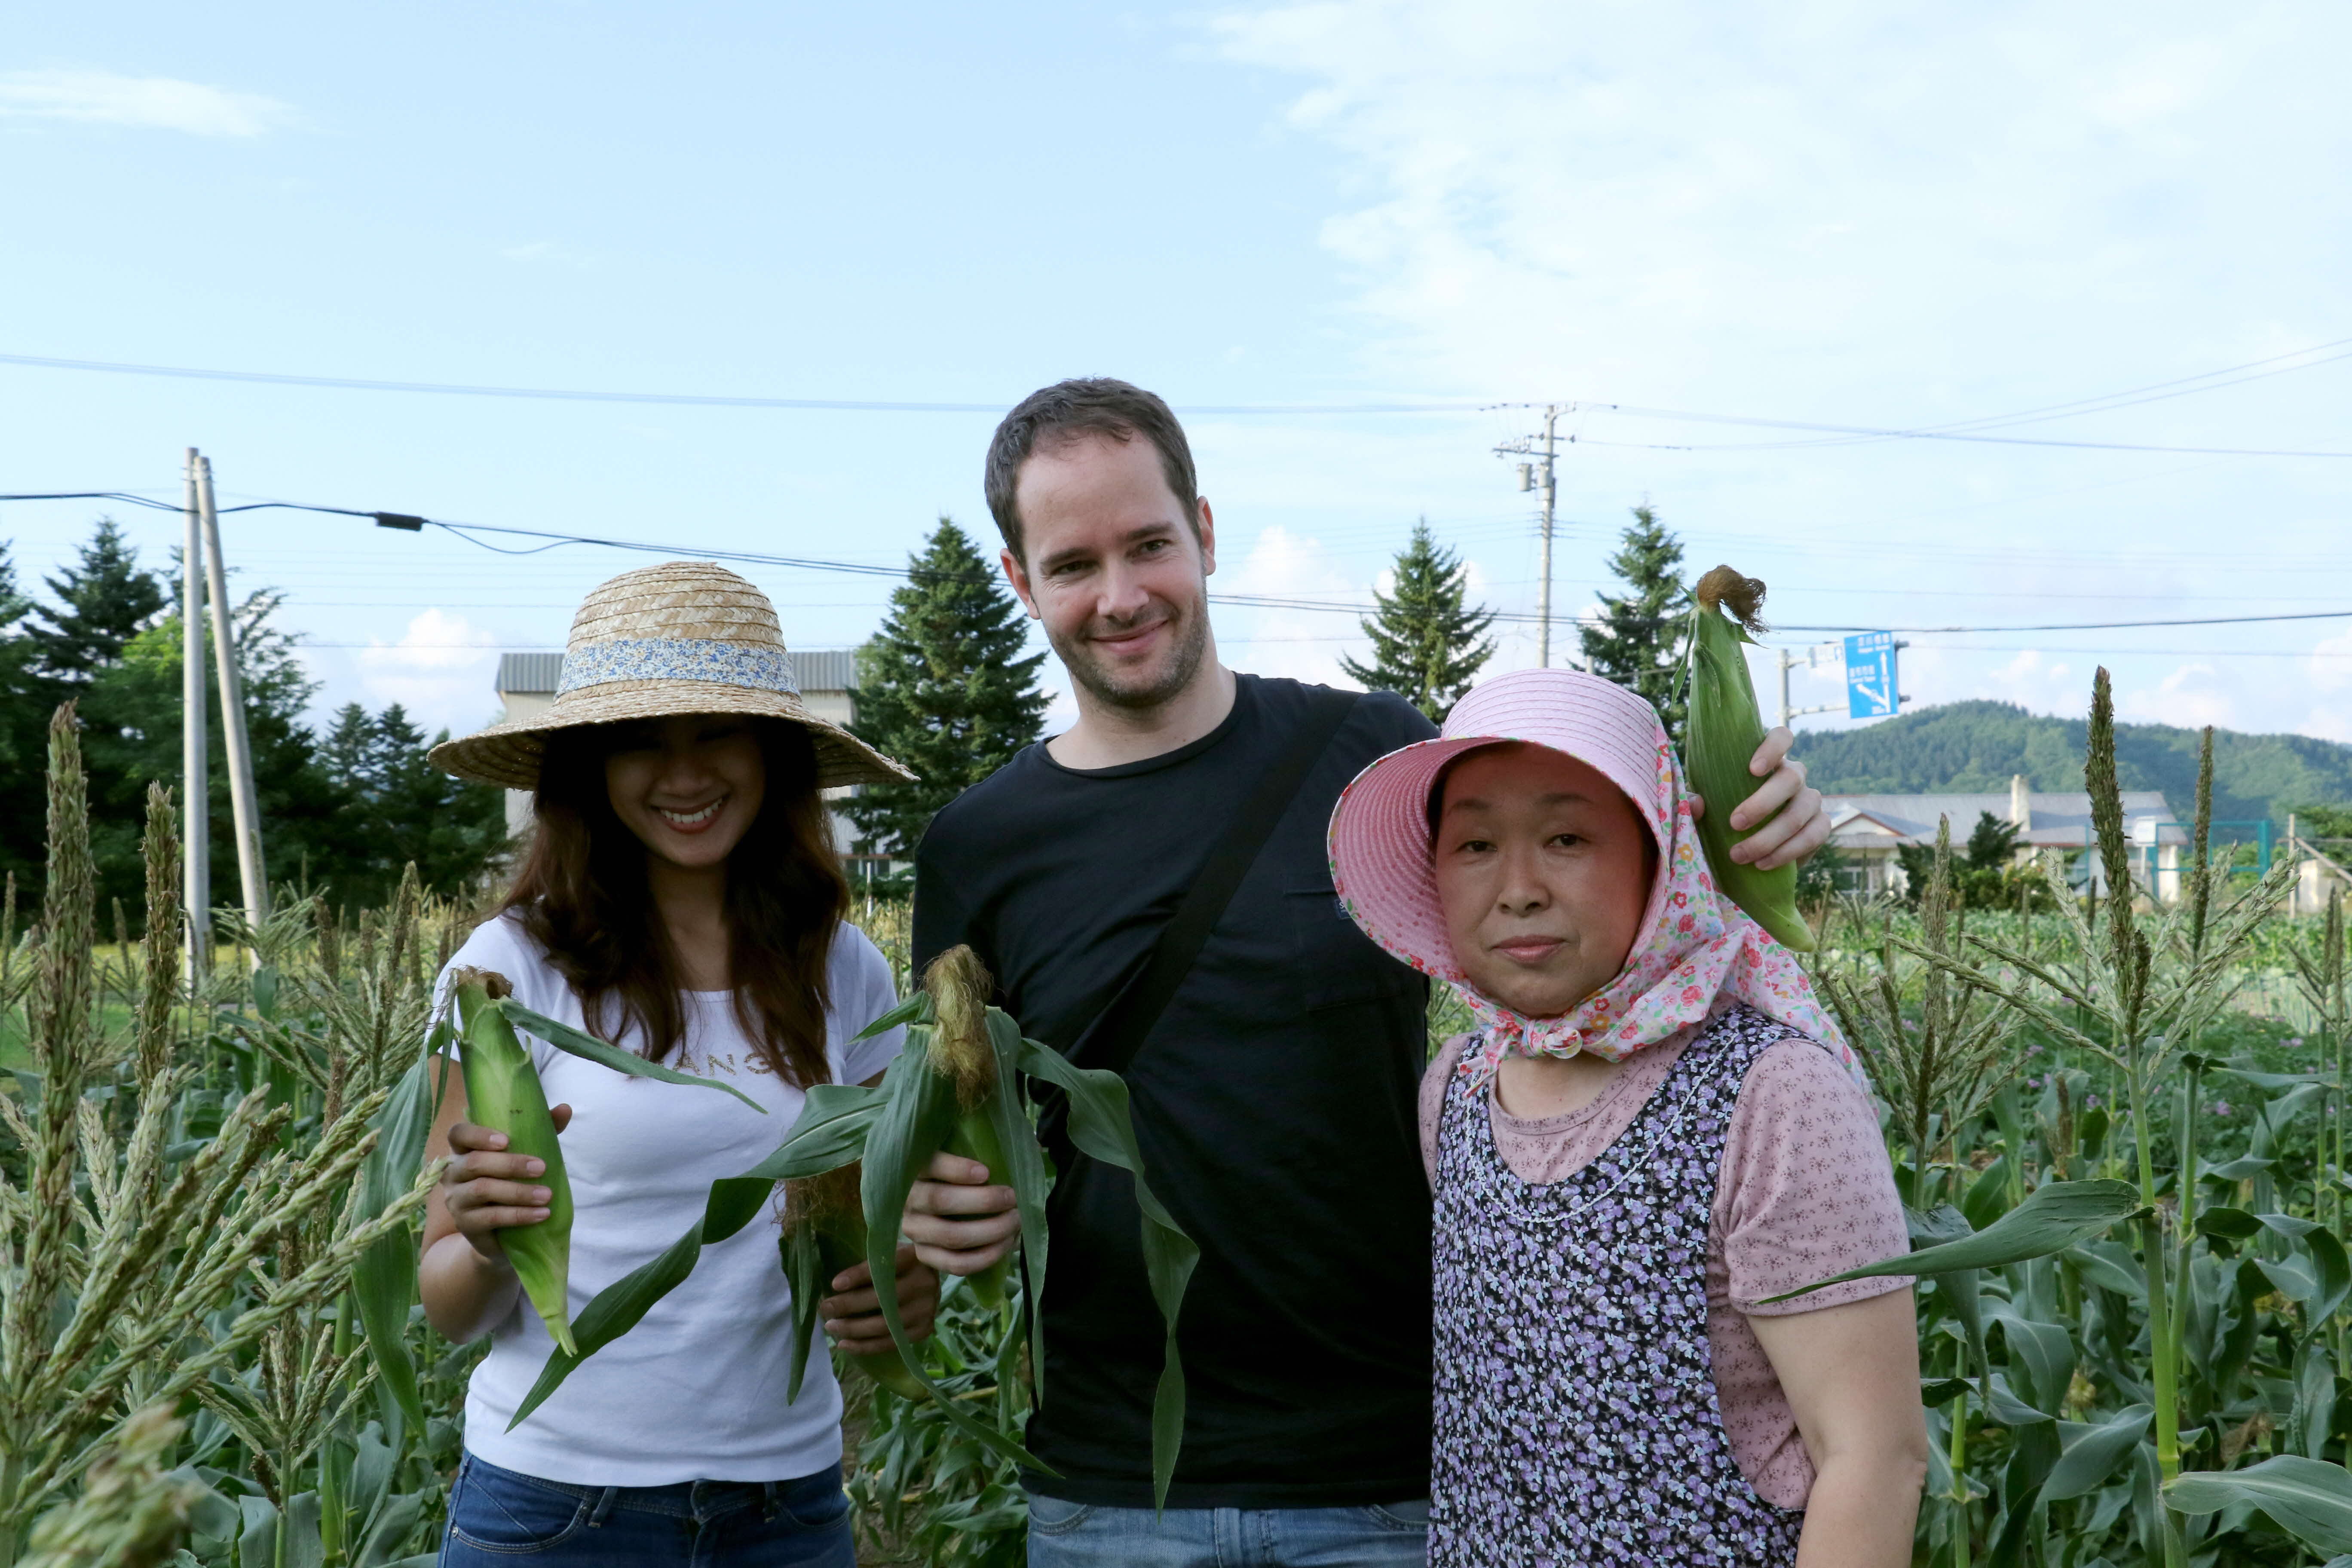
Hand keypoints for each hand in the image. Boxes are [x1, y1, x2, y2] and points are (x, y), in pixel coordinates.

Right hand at [438, 1104, 572, 1267]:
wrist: (502, 1232)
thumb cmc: (512, 1181)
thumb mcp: (526, 1154)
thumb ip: (542, 1130)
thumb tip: (565, 1108)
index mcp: (464, 1150)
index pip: (458, 1134)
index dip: (478, 1135)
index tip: (506, 1140)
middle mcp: (453, 1173)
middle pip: (474, 1163)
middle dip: (511, 1164)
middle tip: (542, 1167)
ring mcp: (456, 1200)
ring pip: (483, 1190)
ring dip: (518, 1192)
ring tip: (547, 1195)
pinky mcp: (465, 1224)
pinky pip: (491, 1218)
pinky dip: (519, 1215)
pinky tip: (542, 1214)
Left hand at [820, 1244, 938, 1355]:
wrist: (929, 1281)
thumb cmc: (900, 1265)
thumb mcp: (888, 1255)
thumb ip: (870, 1265)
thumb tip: (835, 1287)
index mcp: (914, 1257)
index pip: (885, 1266)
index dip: (859, 1276)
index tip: (835, 1284)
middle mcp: (925, 1283)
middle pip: (883, 1298)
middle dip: (849, 1305)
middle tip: (825, 1308)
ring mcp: (926, 1309)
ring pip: (885, 1325)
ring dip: (853, 1329)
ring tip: (831, 1327)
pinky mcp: (923, 1329)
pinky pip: (890, 1342)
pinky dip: (864, 1346)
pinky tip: (844, 1344)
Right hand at [903, 1151, 1020, 1275]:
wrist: (941, 1212)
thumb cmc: (962, 1177)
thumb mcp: (963, 1156)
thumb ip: (982, 1146)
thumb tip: (1029, 1142)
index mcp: (915, 1168)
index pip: (929, 1165)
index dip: (956, 1169)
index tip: (986, 1172)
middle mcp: (909, 1200)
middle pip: (940, 1201)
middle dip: (984, 1201)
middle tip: (1013, 1198)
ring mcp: (914, 1230)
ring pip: (952, 1236)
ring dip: (991, 1230)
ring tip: (1016, 1221)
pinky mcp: (925, 1256)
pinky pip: (956, 1263)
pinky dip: (986, 1256)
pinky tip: (1006, 1244)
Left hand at [1687, 725, 1827, 869]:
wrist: (1745, 855)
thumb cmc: (1722, 819)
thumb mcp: (1705, 809)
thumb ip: (1694, 802)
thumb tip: (1698, 802)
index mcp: (1768, 761)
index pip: (1782, 737)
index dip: (1773, 747)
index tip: (1753, 769)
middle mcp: (1794, 775)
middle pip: (1791, 778)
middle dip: (1762, 803)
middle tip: (1734, 823)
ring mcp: (1811, 800)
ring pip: (1800, 812)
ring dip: (1769, 837)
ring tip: (1740, 855)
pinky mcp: (1821, 826)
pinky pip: (1813, 836)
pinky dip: (1786, 852)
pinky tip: (1763, 863)